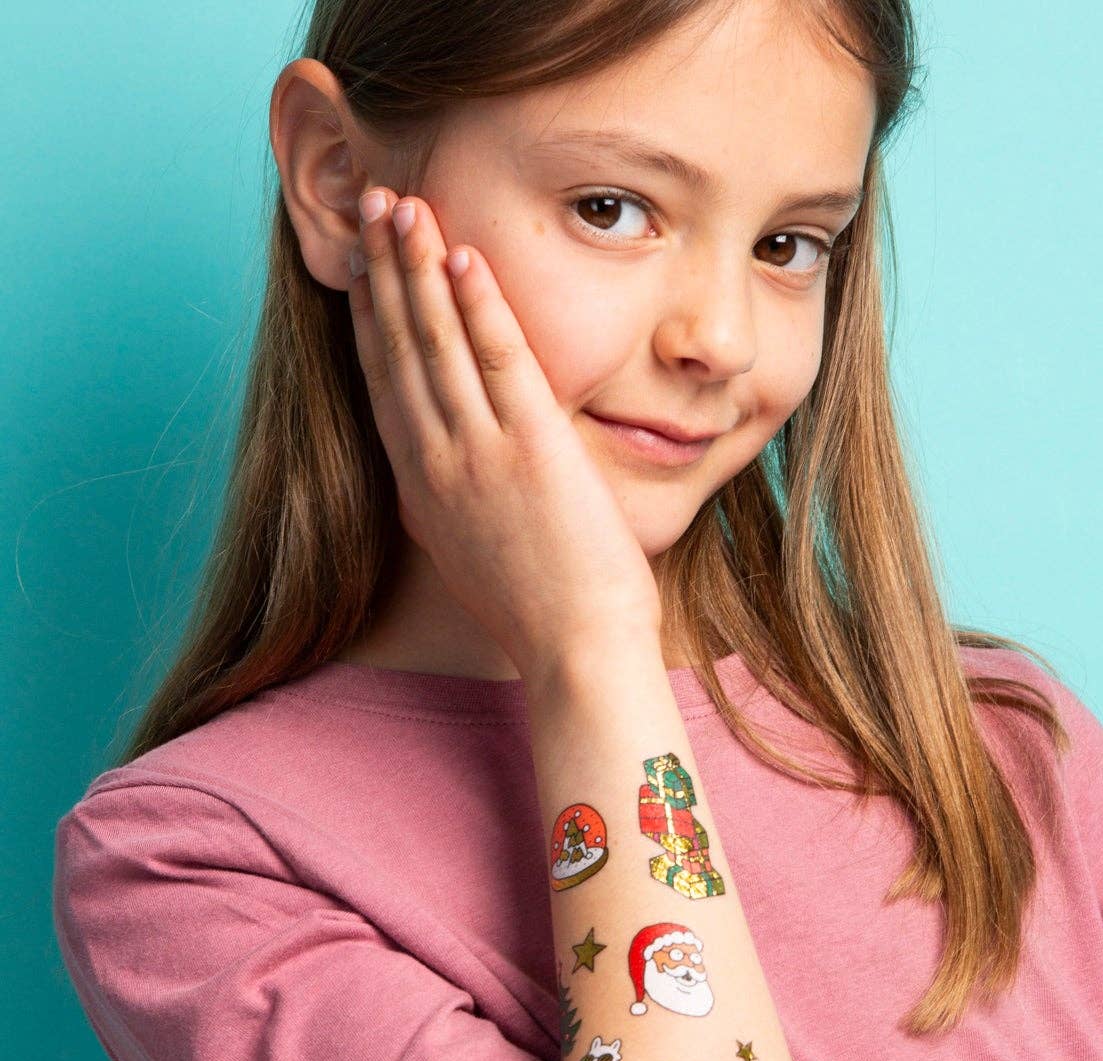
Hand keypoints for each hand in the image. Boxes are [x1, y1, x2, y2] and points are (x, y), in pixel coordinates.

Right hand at [347, 188, 661, 677]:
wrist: (577, 652)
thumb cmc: (542, 613)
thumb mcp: (475, 555)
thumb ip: (454, 505)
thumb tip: (446, 481)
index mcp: (422, 488)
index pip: (384, 384)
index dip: (370, 318)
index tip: (361, 268)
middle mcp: (436, 463)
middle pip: (398, 348)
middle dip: (382, 272)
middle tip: (369, 206)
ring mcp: (478, 454)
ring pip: (436, 341)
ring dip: (415, 266)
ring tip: (400, 204)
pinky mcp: (530, 449)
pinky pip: (497, 359)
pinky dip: (477, 303)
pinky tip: (461, 253)